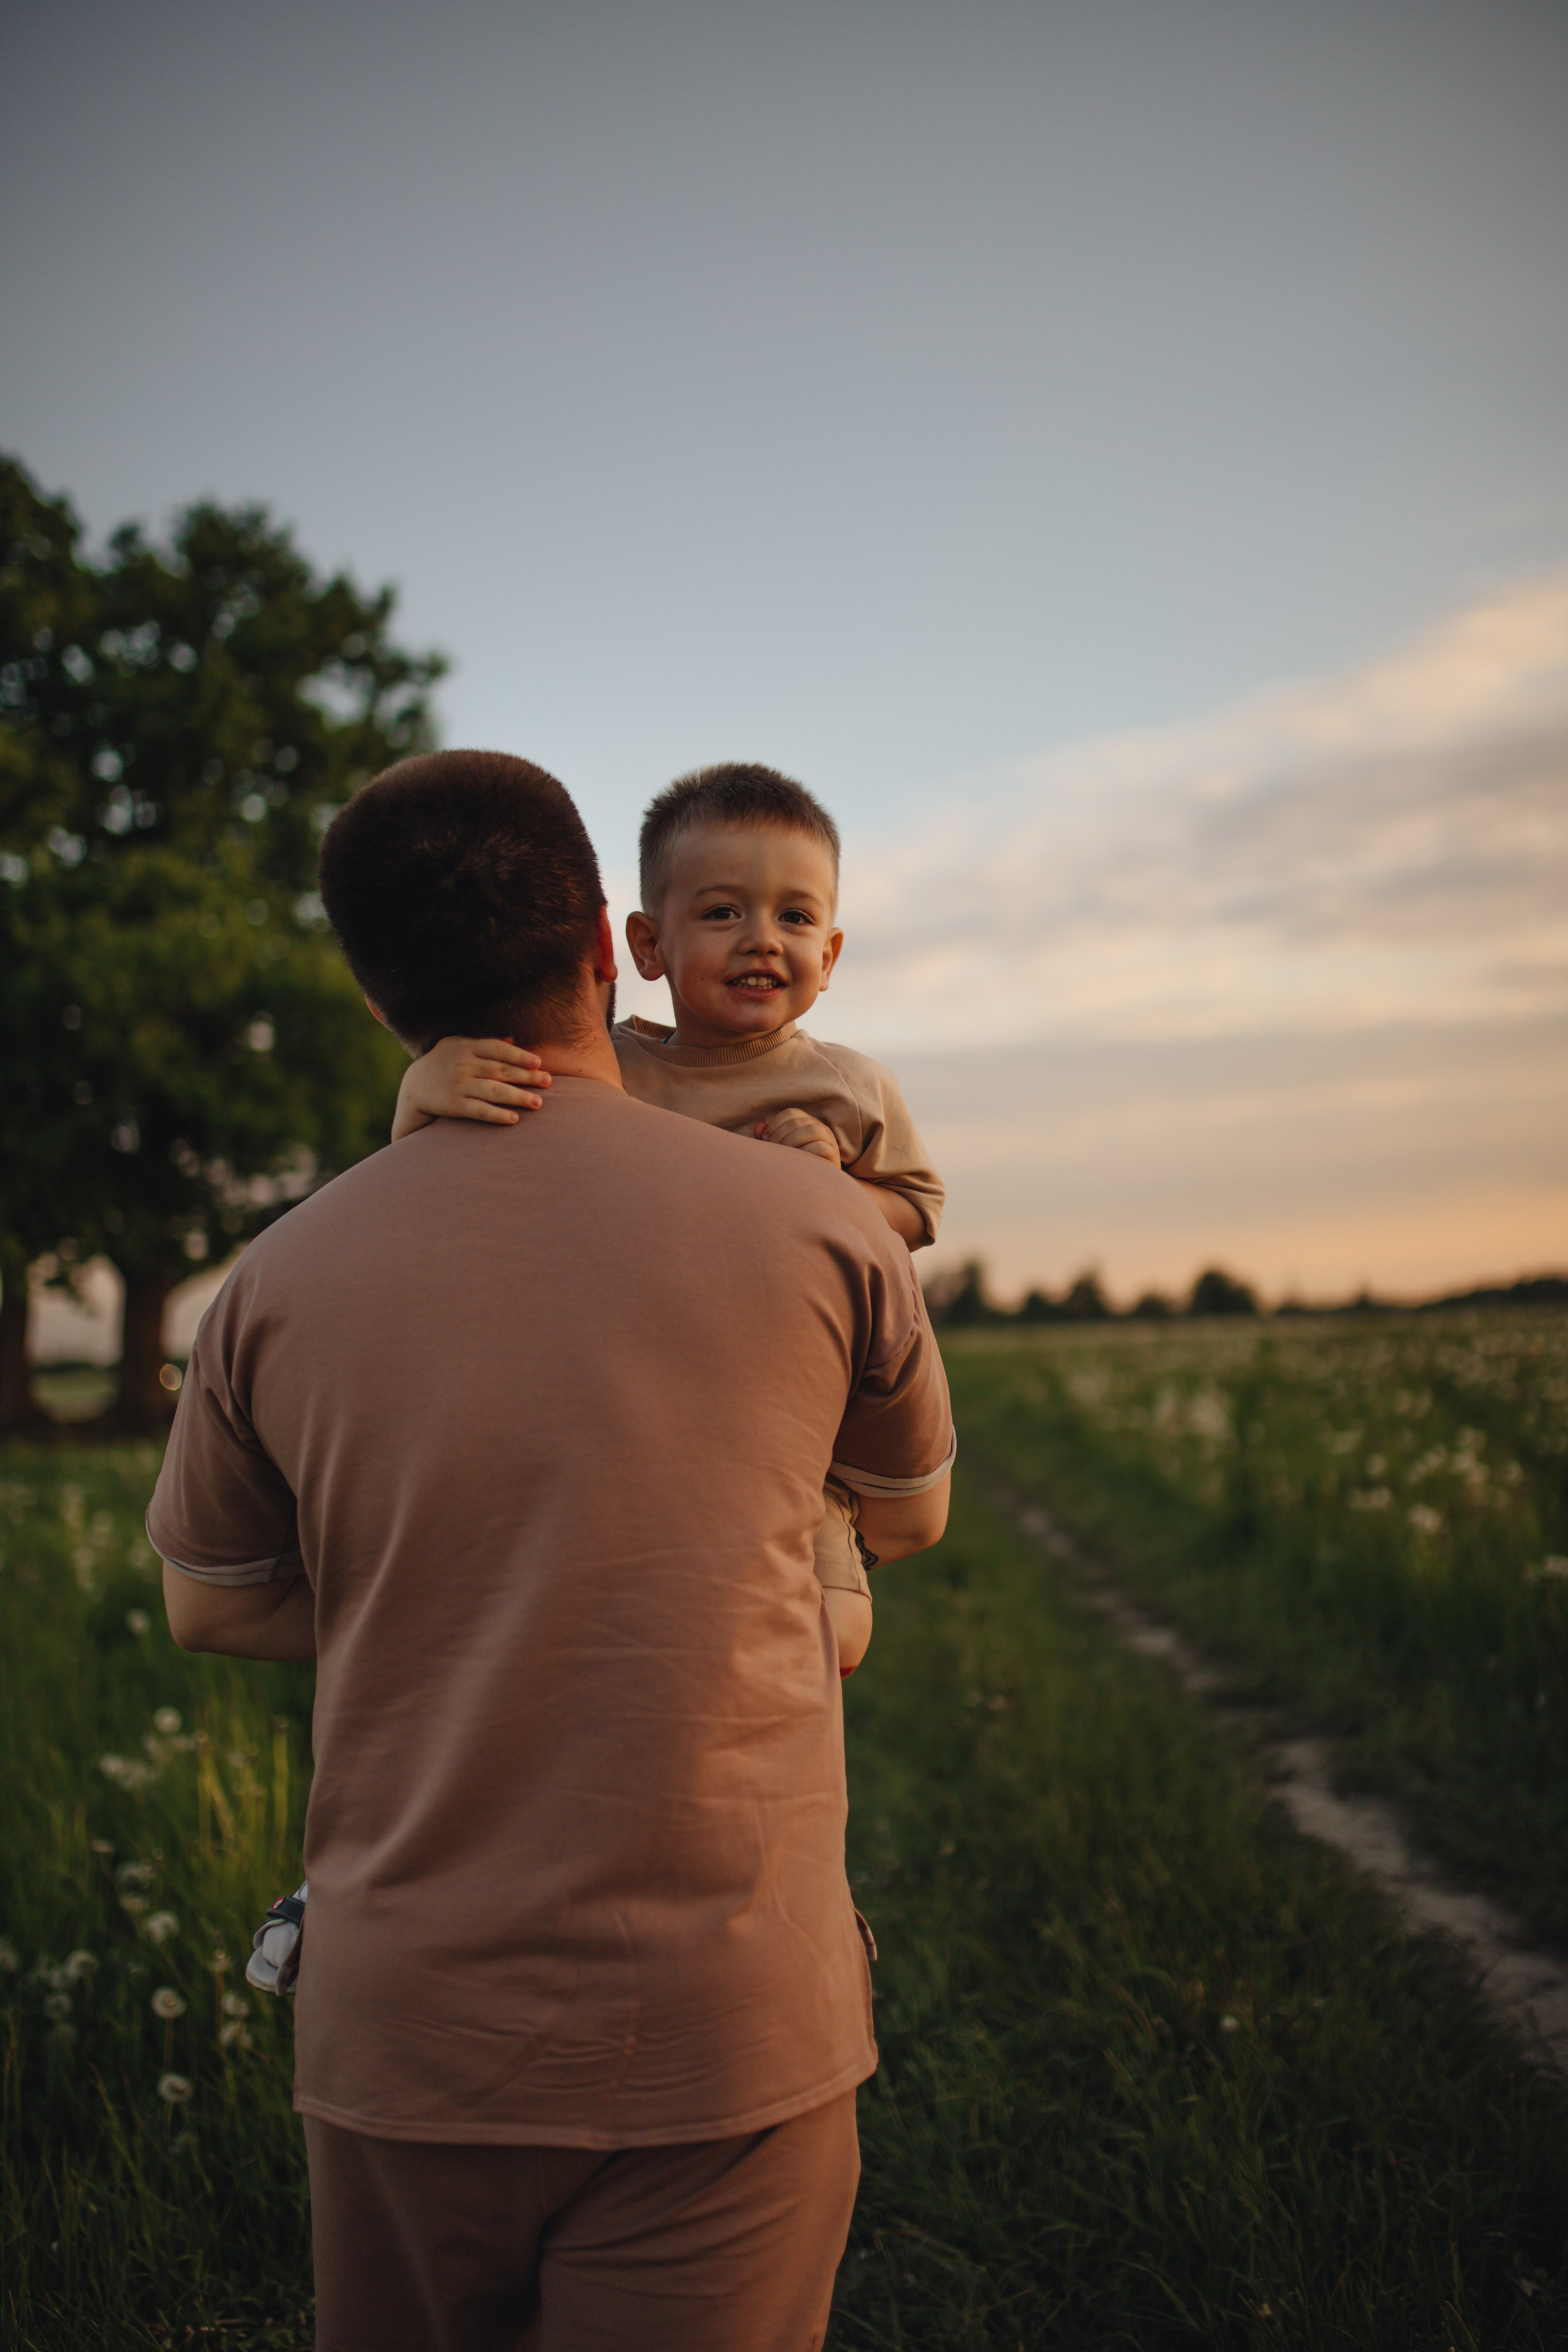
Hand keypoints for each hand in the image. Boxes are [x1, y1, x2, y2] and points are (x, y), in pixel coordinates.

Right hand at [392, 1036, 551, 1141]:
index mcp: (466, 1046)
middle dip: (526, 1076)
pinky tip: (514, 1119)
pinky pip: (479, 1110)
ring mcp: (458, 1085)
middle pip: (500, 1070)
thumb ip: (484, 1043)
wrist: (415, 1086)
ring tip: (538, 1102)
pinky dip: (497, 1115)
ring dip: (518, 1097)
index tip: (538, 1062)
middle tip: (548, 1082)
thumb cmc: (443, 1062)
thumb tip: (513, 1040)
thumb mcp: (458, 1045)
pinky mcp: (454, 1105)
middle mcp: (463, 1064)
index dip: (519, 1056)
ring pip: (494, 1091)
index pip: (498, 1049)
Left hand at [751, 1107, 840, 1164]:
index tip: (764, 1140)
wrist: (814, 1189)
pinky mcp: (834, 1156)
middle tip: (772, 1150)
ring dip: (793, 1141)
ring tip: (783, 1154)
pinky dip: (805, 1151)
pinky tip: (795, 1161)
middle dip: (780, 1135)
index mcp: (807, 1123)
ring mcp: (829, 1141)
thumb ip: (767, 1138)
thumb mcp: (779, 1151)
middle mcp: (820, 1128)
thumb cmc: (792, 1167)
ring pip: (813, 1130)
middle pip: (798, 1122)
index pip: (791, 1113)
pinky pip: (821, 1147)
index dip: (775, 1124)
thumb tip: (759, 1125)